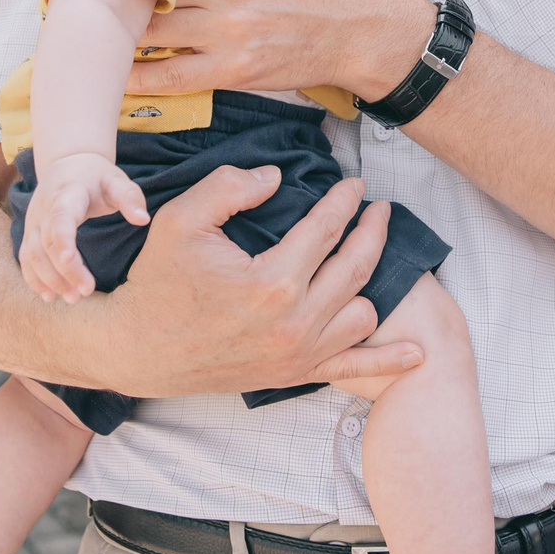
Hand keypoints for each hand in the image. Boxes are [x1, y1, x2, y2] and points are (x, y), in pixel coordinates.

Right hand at [18, 152, 145, 303]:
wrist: (67, 165)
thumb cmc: (97, 177)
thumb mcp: (116, 180)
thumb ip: (130, 197)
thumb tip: (143, 219)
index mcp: (68, 193)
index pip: (61, 216)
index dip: (62, 238)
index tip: (70, 260)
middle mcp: (45, 208)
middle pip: (47, 242)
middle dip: (64, 269)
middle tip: (86, 291)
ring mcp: (33, 221)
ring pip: (32, 254)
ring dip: (49, 279)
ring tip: (72, 299)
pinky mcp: (29, 233)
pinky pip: (25, 259)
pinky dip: (34, 279)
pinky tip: (49, 297)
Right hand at [95, 162, 422, 394]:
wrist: (137, 349)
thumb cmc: (157, 282)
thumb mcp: (181, 220)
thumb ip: (231, 186)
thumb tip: (277, 178)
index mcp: (272, 281)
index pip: (326, 229)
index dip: (344, 201)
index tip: (355, 184)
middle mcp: (294, 322)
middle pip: (355, 266)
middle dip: (373, 230)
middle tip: (379, 208)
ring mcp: (297, 354)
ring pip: (362, 312)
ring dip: (371, 281)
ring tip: (368, 254)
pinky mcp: (293, 376)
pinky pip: (354, 368)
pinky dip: (389, 361)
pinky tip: (417, 352)